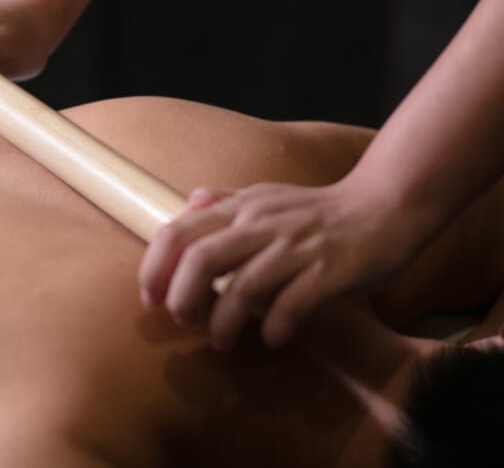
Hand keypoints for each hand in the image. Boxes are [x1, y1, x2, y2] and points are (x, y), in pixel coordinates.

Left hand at [137, 178, 430, 350]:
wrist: (386, 206)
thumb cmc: (319, 210)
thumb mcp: (265, 196)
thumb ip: (225, 201)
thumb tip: (186, 206)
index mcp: (240, 207)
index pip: (178, 231)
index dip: (154, 267)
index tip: (150, 298)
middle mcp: (261, 224)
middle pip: (200, 259)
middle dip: (181, 298)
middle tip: (183, 322)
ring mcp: (295, 246)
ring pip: (242, 287)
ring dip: (224, 323)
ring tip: (223, 341)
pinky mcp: (329, 270)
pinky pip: (291, 305)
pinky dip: (274, 328)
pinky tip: (273, 339)